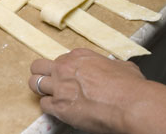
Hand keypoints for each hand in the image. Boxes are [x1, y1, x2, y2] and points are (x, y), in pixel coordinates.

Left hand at [29, 48, 145, 132]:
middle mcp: (65, 68)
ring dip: (41, 89)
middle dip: (41, 73)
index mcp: (79, 56)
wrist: (130, 104)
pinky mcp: (59, 106)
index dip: (64, 68)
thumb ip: (109, 65)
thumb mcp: (120, 65)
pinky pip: (43, 105)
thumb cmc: (129, 86)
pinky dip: (49, 108)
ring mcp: (60, 87)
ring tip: (48, 95)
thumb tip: (113, 69)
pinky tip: (58, 109)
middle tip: (48, 81)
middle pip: (39, 66)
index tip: (67, 75)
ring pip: (35, 83)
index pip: (61, 59)